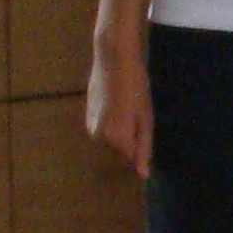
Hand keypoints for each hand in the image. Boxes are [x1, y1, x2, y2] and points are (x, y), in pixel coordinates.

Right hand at [86, 39, 152, 179]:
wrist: (113, 58)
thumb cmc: (136, 85)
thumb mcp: (146, 116)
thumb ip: (144, 147)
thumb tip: (143, 175)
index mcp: (116, 138)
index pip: (130, 159)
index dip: (140, 145)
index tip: (143, 127)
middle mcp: (98, 137)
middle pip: (119, 150)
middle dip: (130, 138)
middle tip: (136, 113)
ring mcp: (90, 126)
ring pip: (111, 139)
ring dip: (120, 129)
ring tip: (127, 105)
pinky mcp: (86, 115)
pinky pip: (103, 127)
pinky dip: (111, 120)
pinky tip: (117, 102)